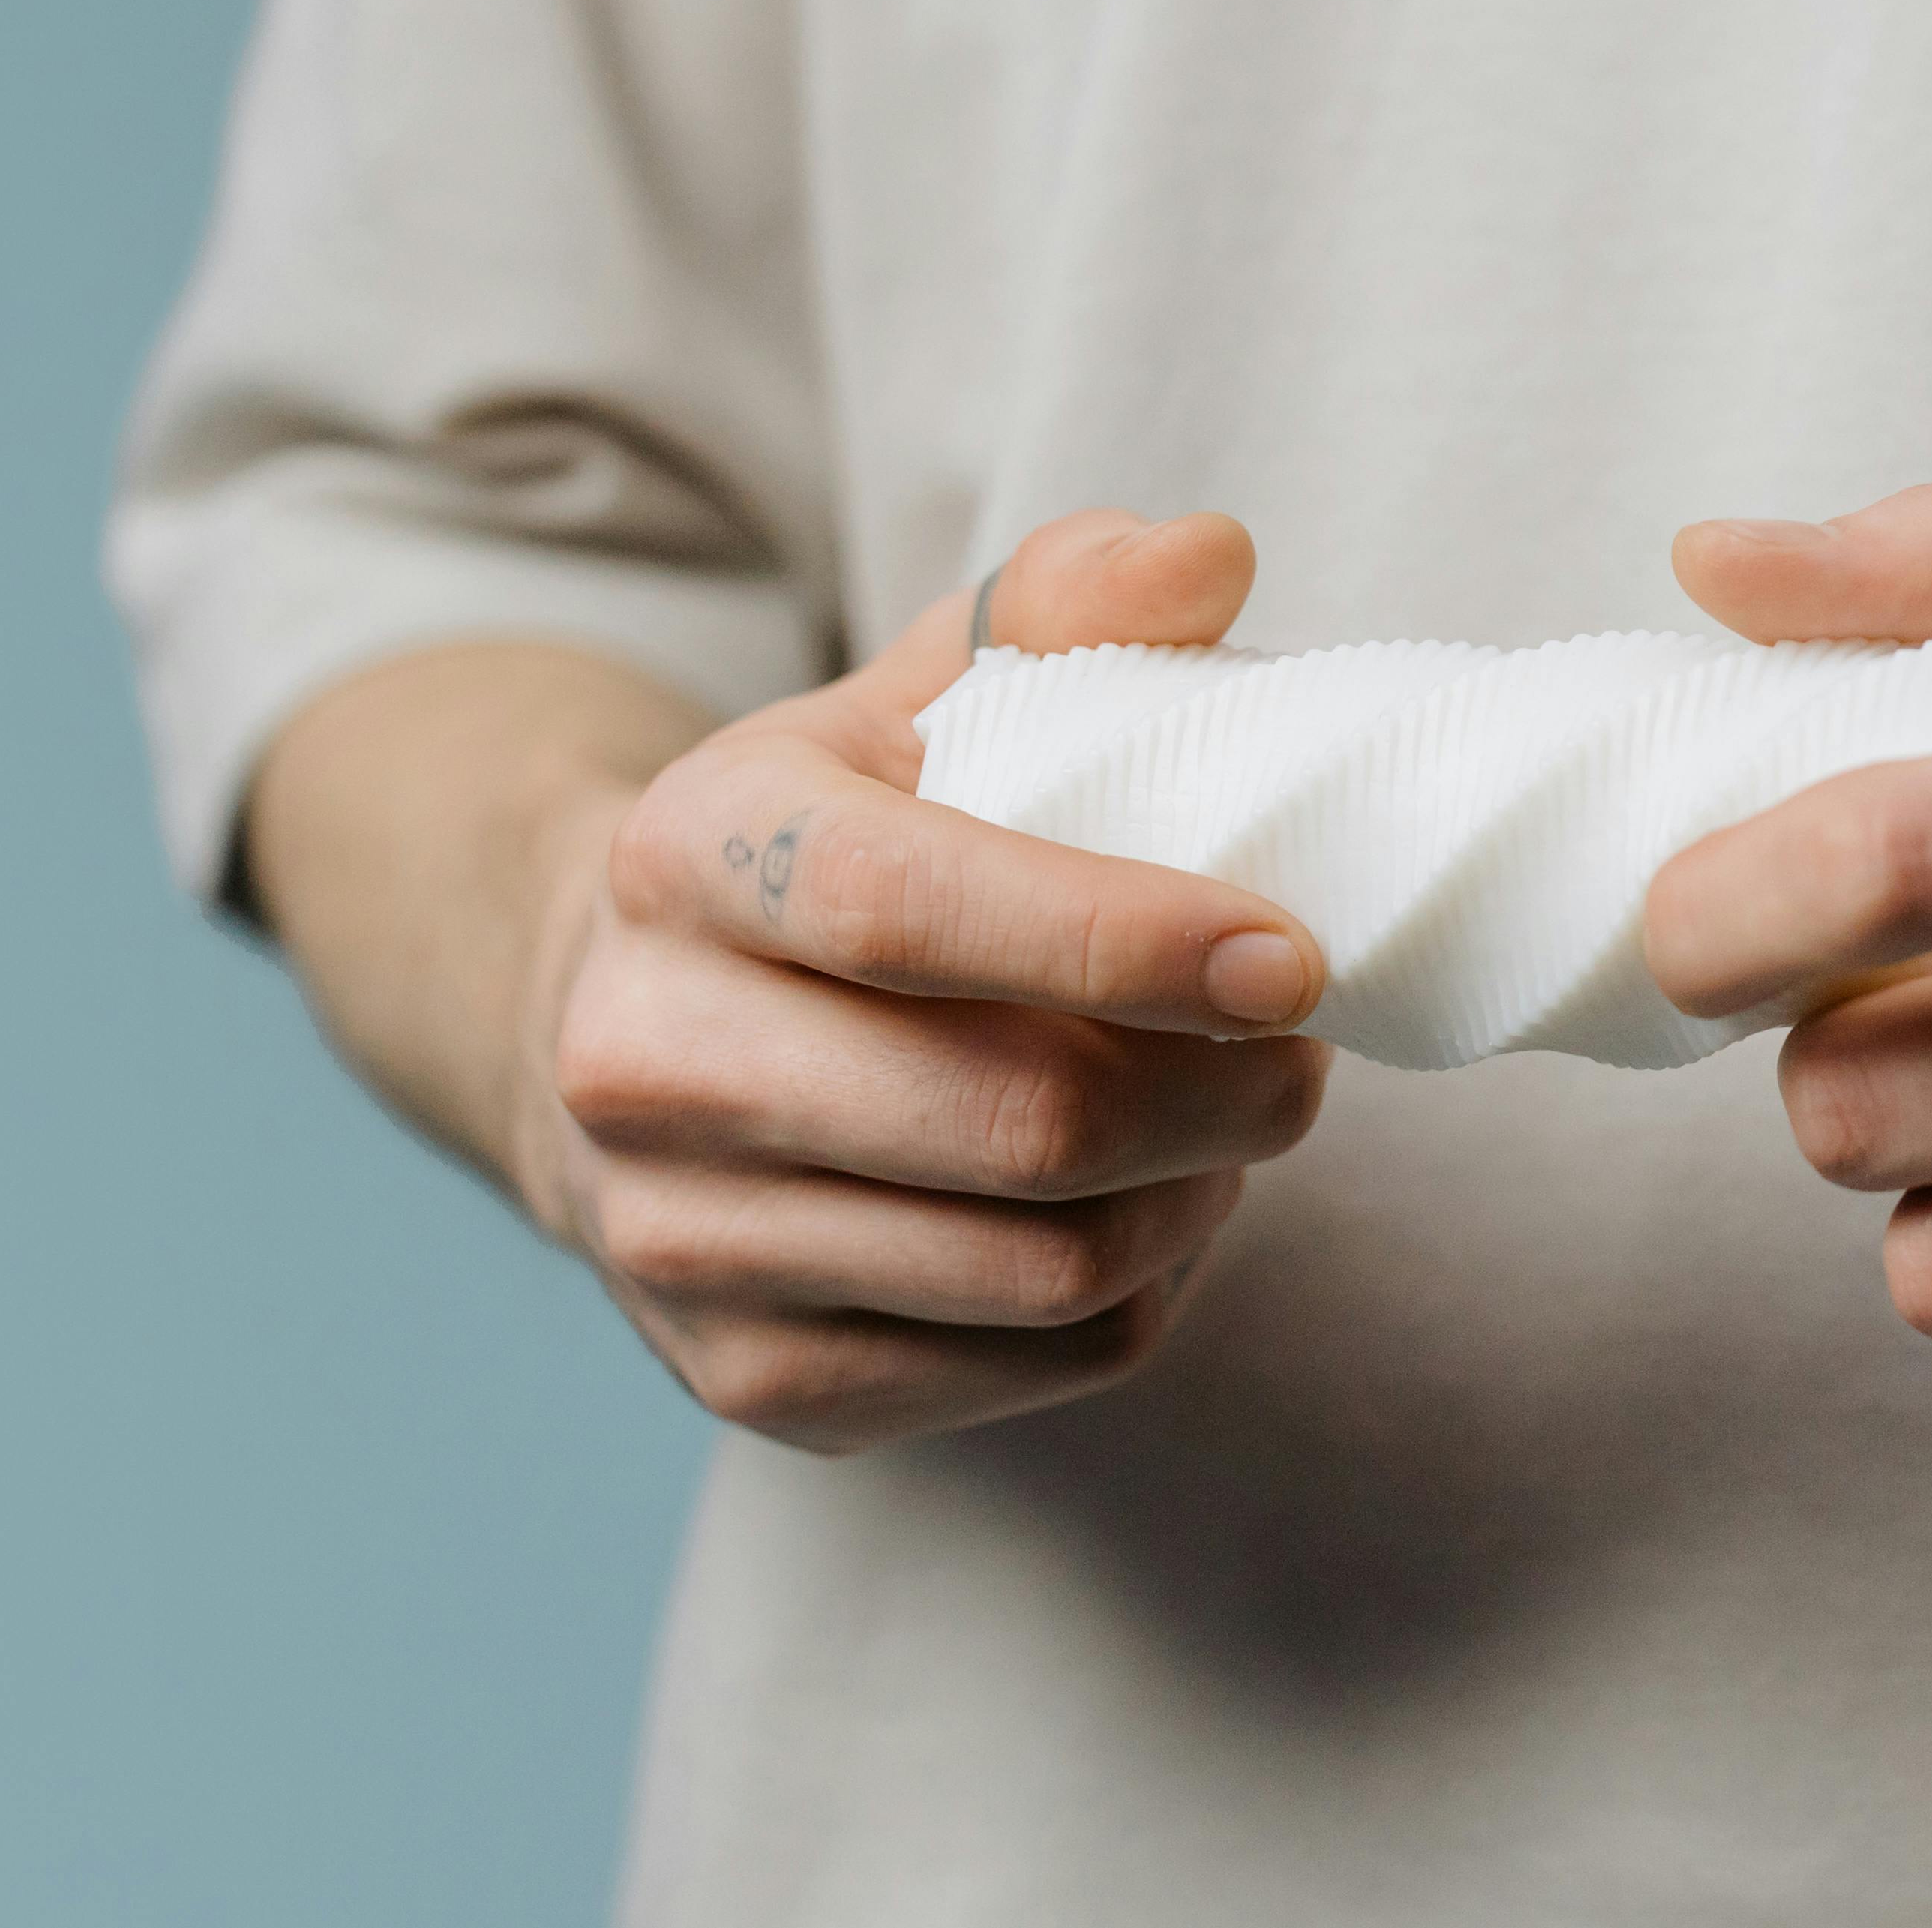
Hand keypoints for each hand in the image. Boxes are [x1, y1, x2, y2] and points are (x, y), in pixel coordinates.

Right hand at [524, 512, 1334, 1452]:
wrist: (626, 1026)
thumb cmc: (834, 842)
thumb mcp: (917, 694)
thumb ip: (1067, 604)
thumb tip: (1214, 556)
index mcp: (691, 853)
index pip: (916, 913)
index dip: (1130, 943)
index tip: (1300, 959)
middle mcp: (651, 1057)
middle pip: (1013, 1125)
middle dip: (1220, 1098)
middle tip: (1305, 1053)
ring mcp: (684, 1240)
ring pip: (1042, 1271)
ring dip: (1197, 1201)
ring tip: (1234, 1121)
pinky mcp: (751, 1375)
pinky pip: (1030, 1368)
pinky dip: (1140, 1298)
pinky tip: (1150, 1210)